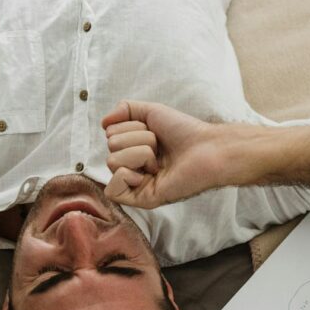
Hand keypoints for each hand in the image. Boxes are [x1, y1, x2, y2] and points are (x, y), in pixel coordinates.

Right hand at [100, 100, 224, 208]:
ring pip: (112, 162)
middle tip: (160, 147)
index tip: (155, 133)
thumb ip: (125, 109)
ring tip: (160, 160)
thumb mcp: (151, 112)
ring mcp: (136, 184)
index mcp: (134, 149)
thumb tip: (103, 123)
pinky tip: (149, 174)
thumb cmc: (185, 131)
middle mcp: (133, 167)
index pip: (111, 134)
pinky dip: (127, 175)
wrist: (207, 148)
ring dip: (139, 154)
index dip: (132, 127)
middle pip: (110, 147)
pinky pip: (113, 189)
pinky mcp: (141, 199)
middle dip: (137, 140)